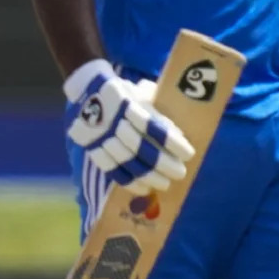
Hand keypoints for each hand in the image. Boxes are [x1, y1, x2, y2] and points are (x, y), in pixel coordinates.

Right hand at [65, 60, 194, 196]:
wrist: (89, 90)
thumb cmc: (126, 92)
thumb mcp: (143, 92)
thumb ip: (158, 110)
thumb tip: (178, 134)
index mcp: (129, 104)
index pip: (153, 127)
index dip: (172, 142)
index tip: (189, 153)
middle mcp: (113, 121)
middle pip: (140, 147)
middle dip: (162, 163)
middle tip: (180, 173)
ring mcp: (100, 136)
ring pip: (126, 161)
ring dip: (148, 176)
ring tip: (165, 184)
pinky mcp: (92, 148)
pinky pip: (110, 169)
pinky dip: (128, 181)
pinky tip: (143, 188)